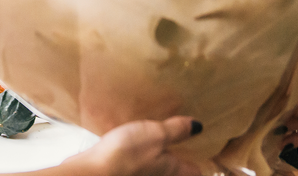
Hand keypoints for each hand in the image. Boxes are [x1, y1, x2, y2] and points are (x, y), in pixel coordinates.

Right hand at [70, 117, 201, 175]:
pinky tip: (135, 142)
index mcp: (173, 170)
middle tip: (182, 137)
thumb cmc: (128, 154)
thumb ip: (177, 130)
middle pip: (175, 170)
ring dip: (159, 154)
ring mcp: (141, 175)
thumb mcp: (156, 134)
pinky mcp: (125, 172)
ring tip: (158, 136)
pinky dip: (142, 154)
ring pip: (157, 167)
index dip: (200, 158)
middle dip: (178, 155)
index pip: (195, 170)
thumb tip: (199, 126)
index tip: (203, 144)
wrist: (94, 172)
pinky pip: (140, 164)